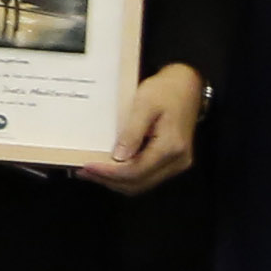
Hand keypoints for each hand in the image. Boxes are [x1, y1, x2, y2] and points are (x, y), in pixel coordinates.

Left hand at [82, 62, 207, 190]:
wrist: (186, 86)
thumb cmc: (165, 91)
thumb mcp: (144, 104)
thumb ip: (132, 132)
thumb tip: (118, 158)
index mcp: (171, 147)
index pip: (136, 171)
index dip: (109, 172)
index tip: (87, 166)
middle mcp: (177, 161)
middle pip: (138, 183)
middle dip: (108, 180)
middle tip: (83, 171)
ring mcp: (175, 164)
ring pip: (141, 184)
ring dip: (115, 181)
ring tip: (92, 171)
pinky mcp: (171, 162)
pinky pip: (146, 176)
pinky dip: (126, 176)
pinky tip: (110, 168)